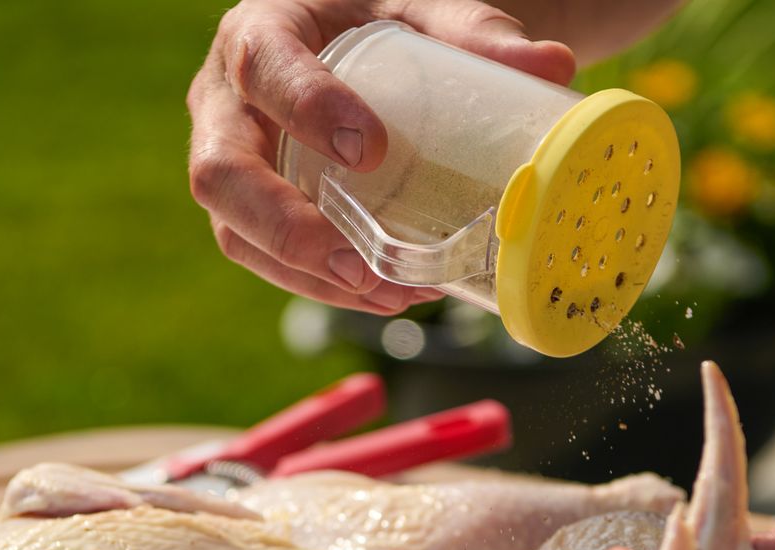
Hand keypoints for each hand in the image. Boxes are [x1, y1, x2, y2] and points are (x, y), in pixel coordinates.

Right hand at [187, 0, 574, 313]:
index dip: (307, 111)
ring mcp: (232, 162)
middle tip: (359, 262)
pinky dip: (325, 287)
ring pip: (237, 233)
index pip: (262, 69)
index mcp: (260, 31)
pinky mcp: (252, 210)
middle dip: (287, 229)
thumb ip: (478, 31)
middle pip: (220, 175)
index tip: (372, 151)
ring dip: (309, 277)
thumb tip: (553, 67)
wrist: (354, 34)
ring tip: (388, 294)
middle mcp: (225, 101)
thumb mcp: (423, 9)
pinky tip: (386, 295)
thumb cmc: (382, 17)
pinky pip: (269, 260)